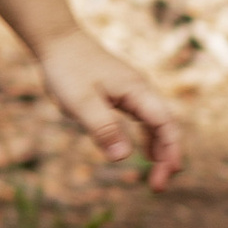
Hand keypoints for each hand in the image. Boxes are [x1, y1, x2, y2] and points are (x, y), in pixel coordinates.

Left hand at [38, 29, 182, 188]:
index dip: (170, 151)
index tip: (167, 176)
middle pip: (165, 126)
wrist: (57, 40)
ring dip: (159, 150)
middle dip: (167, 156)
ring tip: (156, 177)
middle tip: (158, 188)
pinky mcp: (121, 94)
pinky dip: (148, 138)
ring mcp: (133, 91)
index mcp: (137, 91)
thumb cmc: (68, 69)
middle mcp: (141, 90)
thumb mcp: (81, 102)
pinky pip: (143, 119)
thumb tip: (124, 157)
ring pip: (156, 124)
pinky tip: (145, 154)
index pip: (165, 124)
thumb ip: (103, 128)